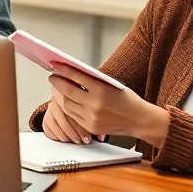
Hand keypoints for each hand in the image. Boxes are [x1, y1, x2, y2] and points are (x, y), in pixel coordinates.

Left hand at [48, 64, 170, 145]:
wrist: (140, 120)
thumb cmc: (127, 100)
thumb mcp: (112, 84)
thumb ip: (93, 80)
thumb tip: (72, 72)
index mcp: (101, 89)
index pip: (76, 76)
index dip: (63, 69)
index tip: (55, 64)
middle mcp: (95, 104)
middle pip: (67, 91)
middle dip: (57, 82)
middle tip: (52, 77)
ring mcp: (91, 117)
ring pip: (68, 104)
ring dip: (63, 96)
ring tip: (61, 89)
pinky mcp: (90, 127)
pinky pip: (73, 116)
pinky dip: (71, 107)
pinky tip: (70, 101)